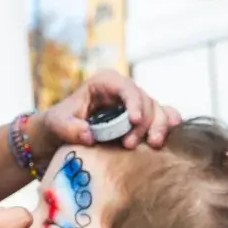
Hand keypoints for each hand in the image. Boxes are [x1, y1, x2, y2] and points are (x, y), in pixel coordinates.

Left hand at [33, 69, 180, 157]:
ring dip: (159, 127)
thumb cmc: (59, 123)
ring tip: (153, 145)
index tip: (134, 121)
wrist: (62, 134)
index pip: (125, 88)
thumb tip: (89, 135)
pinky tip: (170, 134)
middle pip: (145, 101)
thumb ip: (69, 128)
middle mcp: (123, 90)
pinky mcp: (143, 118)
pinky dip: (168, 124)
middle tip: (130, 145)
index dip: (134, 103)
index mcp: (105, 82)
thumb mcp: (57, 124)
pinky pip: (163, 116)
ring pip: (158, 110)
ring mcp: (135, 103)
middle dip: (144, 123)